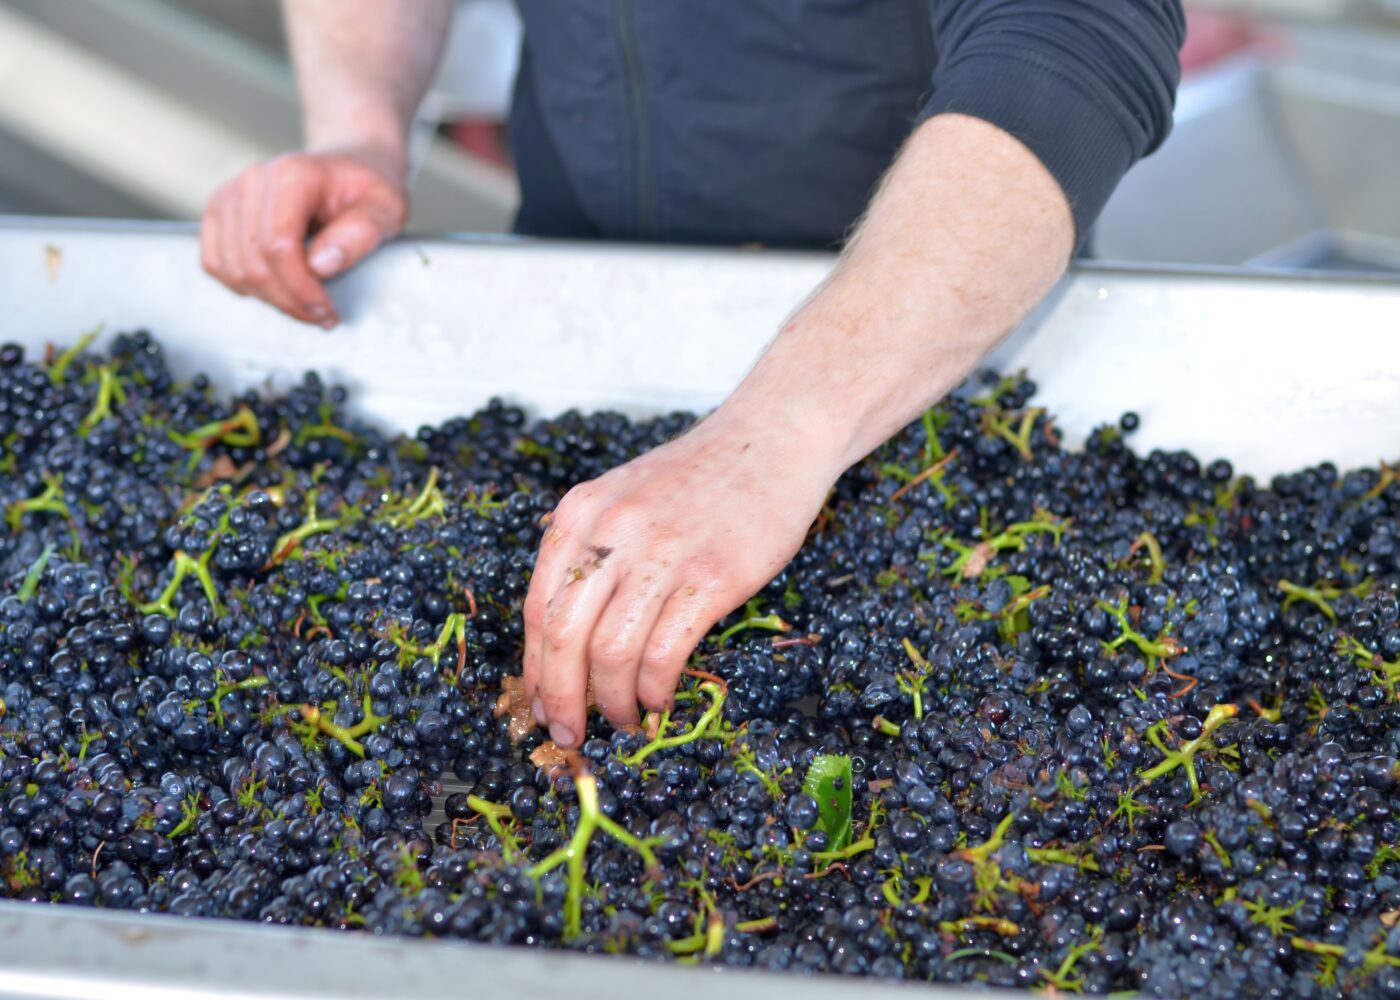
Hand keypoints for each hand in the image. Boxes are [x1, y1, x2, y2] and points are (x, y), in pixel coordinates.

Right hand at [200, 148, 407, 326]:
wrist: (348, 164)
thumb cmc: (367, 188)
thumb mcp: (385, 209)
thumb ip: (360, 235)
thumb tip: (320, 266)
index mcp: (292, 175)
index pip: (278, 246)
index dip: (300, 289)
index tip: (327, 312)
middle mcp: (252, 181)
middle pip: (253, 262)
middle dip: (289, 300)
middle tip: (321, 315)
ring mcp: (230, 195)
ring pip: (232, 268)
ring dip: (268, 298)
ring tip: (304, 302)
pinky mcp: (219, 213)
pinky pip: (215, 263)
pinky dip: (244, 286)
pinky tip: (278, 288)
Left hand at [522, 407, 844, 747]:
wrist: (769, 440)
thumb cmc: (697, 479)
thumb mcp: (621, 499)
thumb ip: (590, 553)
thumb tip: (565, 644)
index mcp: (579, 514)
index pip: (537, 608)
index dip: (535, 670)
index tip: (539, 706)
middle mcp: (611, 530)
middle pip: (563, 636)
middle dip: (559, 699)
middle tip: (569, 734)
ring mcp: (662, 553)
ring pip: (610, 652)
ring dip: (611, 702)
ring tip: (624, 718)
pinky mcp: (712, 576)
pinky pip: (664, 652)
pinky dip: (654, 689)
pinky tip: (659, 699)